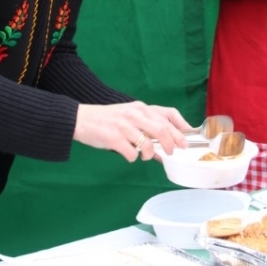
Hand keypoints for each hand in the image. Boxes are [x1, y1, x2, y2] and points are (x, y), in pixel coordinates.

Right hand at [74, 102, 191, 161]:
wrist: (81, 119)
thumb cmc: (107, 119)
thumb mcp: (129, 115)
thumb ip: (146, 127)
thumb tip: (163, 148)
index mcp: (140, 108)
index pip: (168, 115)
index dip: (181, 129)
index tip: (185, 142)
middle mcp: (134, 114)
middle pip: (162, 130)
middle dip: (171, 144)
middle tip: (170, 153)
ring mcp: (124, 126)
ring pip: (148, 144)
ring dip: (150, 154)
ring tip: (145, 156)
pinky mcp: (114, 138)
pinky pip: (132, 153)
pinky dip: (133, 158)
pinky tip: (129, 155)